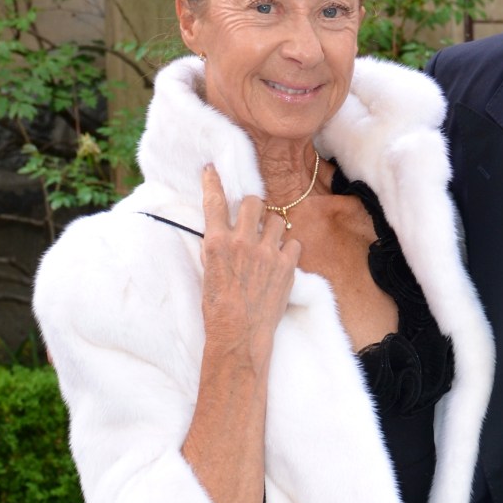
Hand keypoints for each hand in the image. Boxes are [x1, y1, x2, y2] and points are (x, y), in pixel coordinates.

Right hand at [199, 165, 299, 364]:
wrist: (239, 333)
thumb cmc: (218, 307)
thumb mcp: (208, 271)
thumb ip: (217, 246)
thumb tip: (224, 231)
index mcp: (216, 242)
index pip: (213, 201)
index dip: (212, 181)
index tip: (211, 169)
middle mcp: (241, 242)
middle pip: (253, 202)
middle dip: (254, 207)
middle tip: (253, 217)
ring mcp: (266, 253)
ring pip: (278, 219)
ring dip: (273, 227)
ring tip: (269, 241)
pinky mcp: (286, 266)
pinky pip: (294, 243)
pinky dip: (289, 249)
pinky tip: (282, 259)